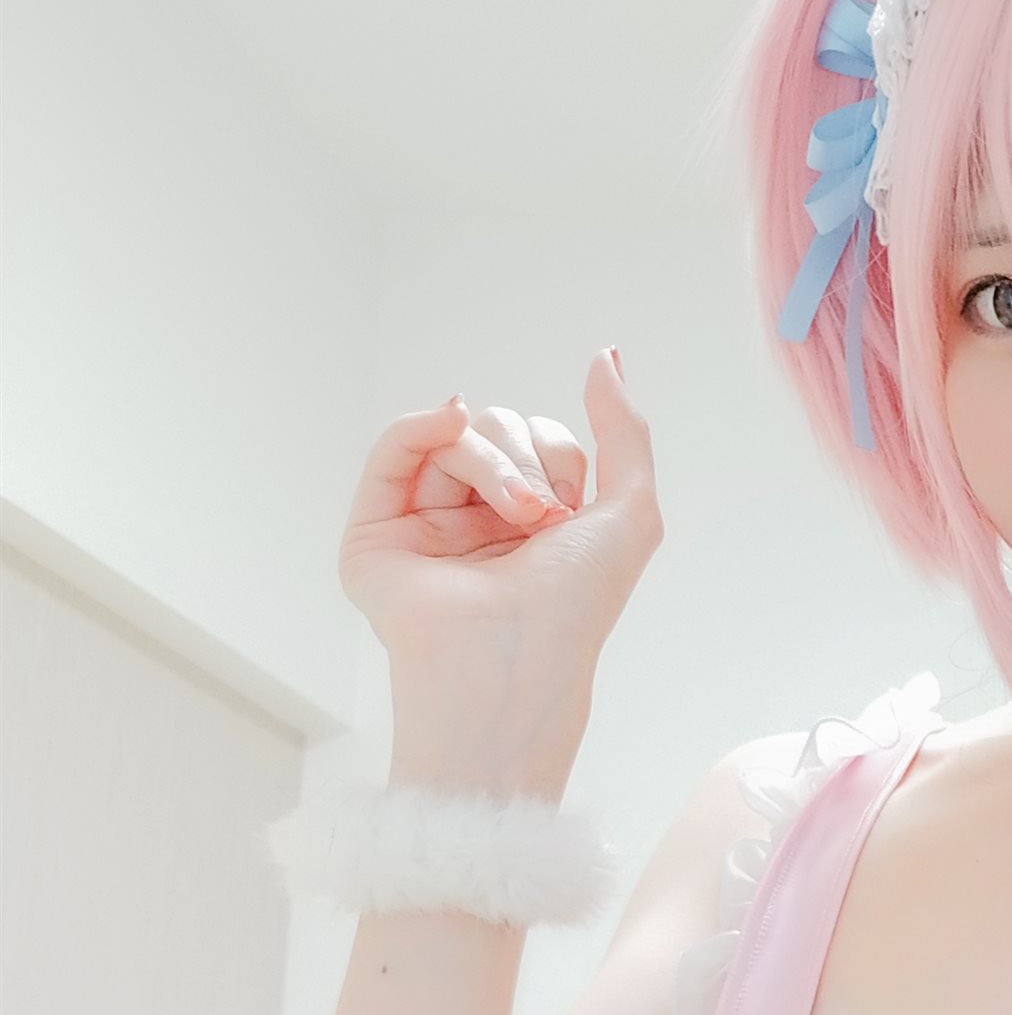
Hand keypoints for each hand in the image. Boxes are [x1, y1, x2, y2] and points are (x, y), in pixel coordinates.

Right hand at [336, 353, 662, 781]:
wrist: (517, 657)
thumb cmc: (576, 605)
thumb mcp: (632, 511)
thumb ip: (625, 431)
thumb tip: (604, 357)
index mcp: (535, 524)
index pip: (544, 440)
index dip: (564, 460)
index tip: (572, 516)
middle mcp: (480, 521)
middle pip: (500, 427)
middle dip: (527, 460)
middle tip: (540, 522)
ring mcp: (427, 525)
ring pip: (455, 434)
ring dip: (493, 463)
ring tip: (514, 519)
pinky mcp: (376, 532)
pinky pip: (395, 445)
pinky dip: (423, 423)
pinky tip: (449, 418)